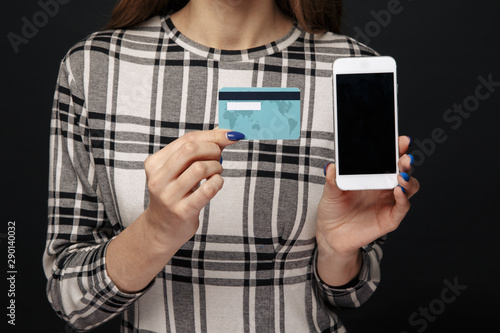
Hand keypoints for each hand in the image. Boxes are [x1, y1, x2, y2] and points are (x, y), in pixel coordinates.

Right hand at [143, 129, 242, 246]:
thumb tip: (226, 133)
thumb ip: (198, 150)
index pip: (187, 139)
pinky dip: (218, 182)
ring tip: (216, 172)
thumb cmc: (175, 193)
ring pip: (200, 168)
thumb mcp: (179, 170)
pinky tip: (216, 183)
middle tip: (219, 157)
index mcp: (155, 163)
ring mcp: (169, 196)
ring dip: (216, 167)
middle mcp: (158, 178)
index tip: (231, 135)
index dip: (213, 135)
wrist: (162, 228)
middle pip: (191, 149)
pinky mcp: (182, 211)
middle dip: (213, 149)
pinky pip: (207, 190)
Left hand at [315, 136, 419, 282]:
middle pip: (402, 170)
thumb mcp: (330, 192)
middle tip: (404, 156)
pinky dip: (403, 198)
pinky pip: (402, 207)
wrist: (331, 234)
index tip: (401, 139)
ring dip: (408, 179)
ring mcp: (389, 202)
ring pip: (409, 187)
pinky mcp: (390, 218)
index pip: (389, 158)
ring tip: (400, 174)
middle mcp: (384, 186)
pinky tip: (398, 191)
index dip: (397, 148)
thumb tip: (331, 166)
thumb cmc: (333, 208)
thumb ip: (332, 180)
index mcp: (372, 175)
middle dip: (406, 161)